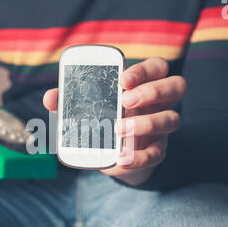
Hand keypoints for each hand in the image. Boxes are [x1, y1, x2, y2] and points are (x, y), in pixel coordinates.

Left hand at [43, 57, 186, 185]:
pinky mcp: (156, 151)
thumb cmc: (103, 120)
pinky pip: (157, 154)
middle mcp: (159, 103)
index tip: (122, 80)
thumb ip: (70, 101)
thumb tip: (51, 98)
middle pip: (177, 86)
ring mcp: (161, 128)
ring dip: (146, 123)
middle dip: (154, 91)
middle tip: (125, 101)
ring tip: (119, 129)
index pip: (157, 67)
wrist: (112, 154)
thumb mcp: (88, 108)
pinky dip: (139, 157)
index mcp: (144, 85)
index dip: (144, 70)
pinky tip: (121, 159)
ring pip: (172, 119)